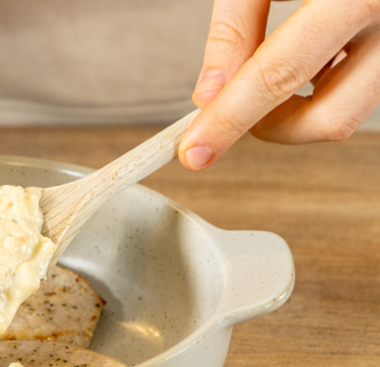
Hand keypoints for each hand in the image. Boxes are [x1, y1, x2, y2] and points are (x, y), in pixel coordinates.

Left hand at [179, 0, 379, 170]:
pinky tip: (309, 51)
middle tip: (231, 103)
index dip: (229, 118)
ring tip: (273, 57)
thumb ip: (236, 25)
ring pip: (347, 114)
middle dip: (267, 125)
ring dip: (295, 106)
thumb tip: (210, 93)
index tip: (195, 151)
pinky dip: (322, 85)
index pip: (279, 73)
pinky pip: (361, 89)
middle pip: (327, 119)